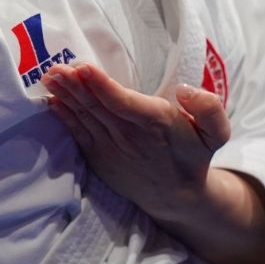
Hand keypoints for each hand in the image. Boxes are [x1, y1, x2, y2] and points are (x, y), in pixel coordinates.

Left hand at [42, 60, 230, 220]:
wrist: (177, 196)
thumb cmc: (193, 155)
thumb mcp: (216, 134)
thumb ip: (210, 109)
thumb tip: (185, 90)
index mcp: (155, 123)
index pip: (123, 103)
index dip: (102, 86)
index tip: (83, 68)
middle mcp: (129, 135)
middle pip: (96, 106)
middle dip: (74, 85)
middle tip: (56, 66)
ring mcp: (110, 147)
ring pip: (83, 116)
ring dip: (65, 96)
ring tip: (48, 77)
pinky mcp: (98, 155)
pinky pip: (77, 133)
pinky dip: (63, 117)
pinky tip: (51, 101)